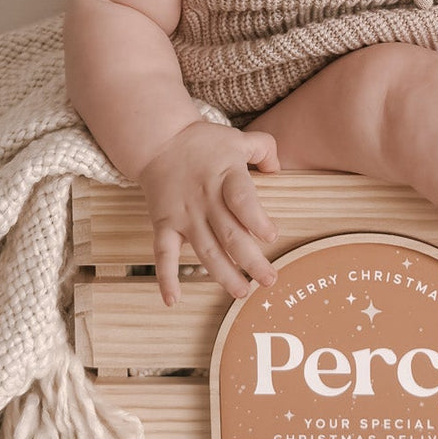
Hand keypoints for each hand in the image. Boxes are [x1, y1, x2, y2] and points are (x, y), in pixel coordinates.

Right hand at [137, 121, 280, 305]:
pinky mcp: (164, 224)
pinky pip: (163, 254)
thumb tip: (278, 168)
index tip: (271, 236)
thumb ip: (264, 149)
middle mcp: (205, 199)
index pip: (242, 200)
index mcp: (226, 176)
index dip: (257, 220)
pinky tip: (174, 300)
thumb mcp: (238, 139)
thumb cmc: (204, 143)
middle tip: (269, 280)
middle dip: (251, 261)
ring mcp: (183, 215)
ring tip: (242, 292)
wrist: (159, 141)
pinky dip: (166, 278)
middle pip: (229, 235)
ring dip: (223, 275)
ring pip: (205, 250)